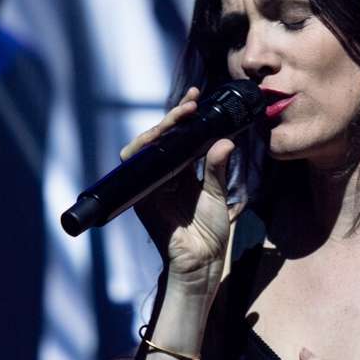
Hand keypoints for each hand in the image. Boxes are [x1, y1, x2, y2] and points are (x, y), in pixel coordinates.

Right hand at [120, 85, 238, 282]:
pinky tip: (159, 137)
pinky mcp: (139, 195)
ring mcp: (150, 184)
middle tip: (191, 103)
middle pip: (163, 137)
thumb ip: (218, 168)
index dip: (185, 116)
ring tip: (181, 116)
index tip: (197, 97)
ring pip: (147, 146)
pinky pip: (135, 166)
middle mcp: (165, 175)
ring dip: (161, 128)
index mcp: (183, 172)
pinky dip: (144, 149)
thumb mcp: (218, 195)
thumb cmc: (210, 233)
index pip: (182, 137)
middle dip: (175, 116)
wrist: (200, 262)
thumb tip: (225, 140)